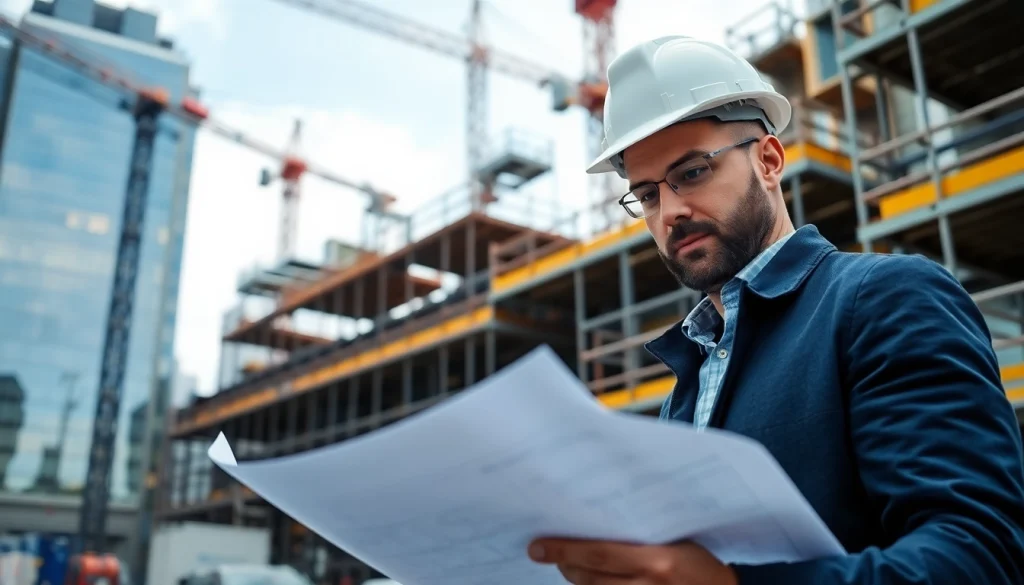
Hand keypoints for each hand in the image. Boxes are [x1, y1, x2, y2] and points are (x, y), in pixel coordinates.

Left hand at [527, 537, 737, 584]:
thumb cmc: (700, 561)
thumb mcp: (672, 538)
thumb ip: (638, 534)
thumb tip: (597, 521)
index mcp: (656, 561)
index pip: (597, 554)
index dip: (564, 550)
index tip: (538, 546)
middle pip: (589, 578)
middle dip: (564, 563)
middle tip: (546, 551)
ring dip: (576, 578)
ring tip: (569, 563)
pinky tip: (590, 578)